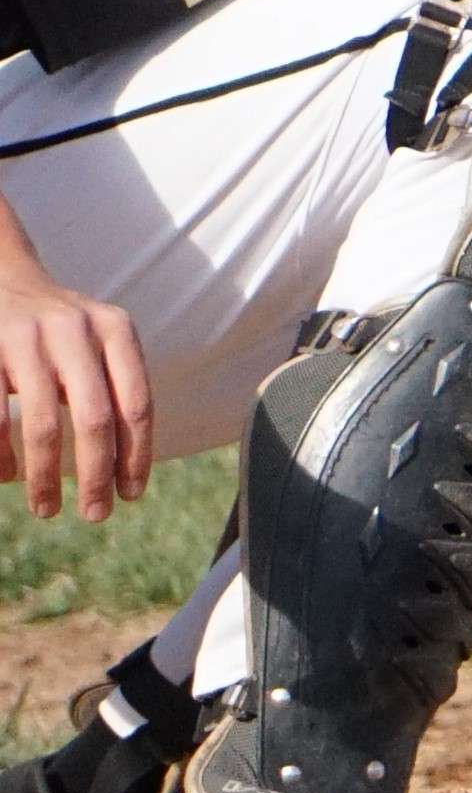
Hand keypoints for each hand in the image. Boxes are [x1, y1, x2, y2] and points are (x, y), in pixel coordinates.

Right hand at [0, 255, 151, 522]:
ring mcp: (26, 338)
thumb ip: (114, 392)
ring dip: (45, 475)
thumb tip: (126, 471)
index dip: (137, 455)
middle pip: (96, 417)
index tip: (131, 496)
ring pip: (43, 424)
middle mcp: (76, 329)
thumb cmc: (59, 331)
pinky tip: (6, 478)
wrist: (2, 278)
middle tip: (96, 515)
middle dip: (97, 473)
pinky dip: (2, 455)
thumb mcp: (98, 344)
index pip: (137, 403)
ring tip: (47, 508)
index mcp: (116, 329)